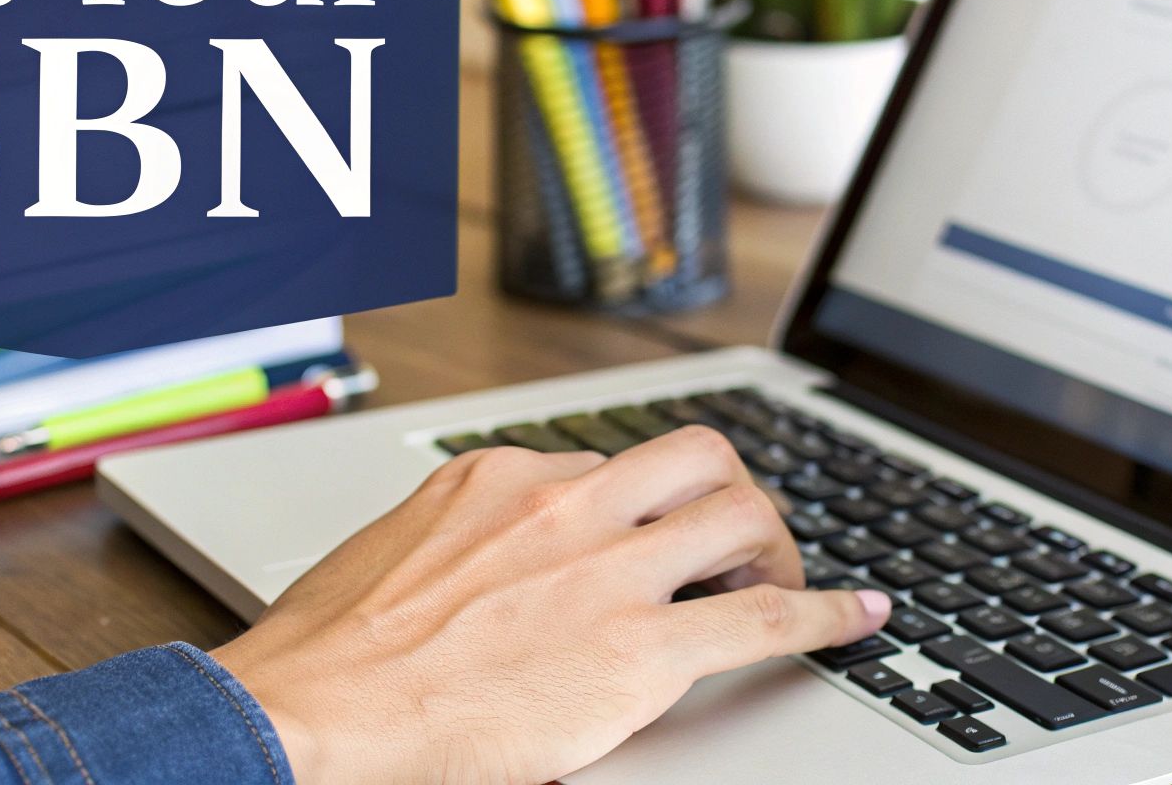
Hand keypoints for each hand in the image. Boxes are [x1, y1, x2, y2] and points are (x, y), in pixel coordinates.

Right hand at [209, 426, 892, 783]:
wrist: (312, 714)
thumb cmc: (332, 654)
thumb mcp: (395, 557)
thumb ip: (461, 542)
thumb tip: (488, 563)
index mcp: (501, 477)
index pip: (610, 462)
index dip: (646, 505)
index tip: (660, 527)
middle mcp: (564, 504)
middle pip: (696, 458)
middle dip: (732, 495)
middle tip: (736, 544)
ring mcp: (605, 571)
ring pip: (740, 515)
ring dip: (777, 546)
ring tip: (783, 581)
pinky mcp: (639, 650)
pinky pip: (766, 617)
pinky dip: (828, 613)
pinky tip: (859, 618)